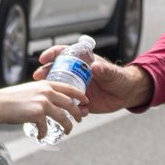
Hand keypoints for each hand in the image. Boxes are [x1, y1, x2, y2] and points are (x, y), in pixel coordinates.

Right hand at [0, 79, 86, 139]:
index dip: (80, 95)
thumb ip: (42, 93)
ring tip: (66, 132)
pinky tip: (40, 136)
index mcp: (46, 85)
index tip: (86, 101)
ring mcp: (43, 103)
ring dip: (67, 126)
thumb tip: (51, 102)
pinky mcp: (38, 114)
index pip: (69, 88)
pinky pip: (46, 127)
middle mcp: (47, 92)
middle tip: (79, 120)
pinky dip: (44, 133)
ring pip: (63, 118)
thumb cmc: (12, 98)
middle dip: (77, 113)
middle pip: (70, 104)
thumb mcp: (31, 90)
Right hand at [32, 47, 150, 113]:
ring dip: (51, 92)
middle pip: (56, 70)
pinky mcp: (79, 101)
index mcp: (82, 62)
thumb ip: (105, 70)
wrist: (126, 94)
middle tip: (37, 78)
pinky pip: (68, 103)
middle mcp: (76, 73)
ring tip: (45, 96)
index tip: (43, 59)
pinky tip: (69, 112)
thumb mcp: (112, 74)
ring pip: (59, 88)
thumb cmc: (120, 78)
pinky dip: (66, 107)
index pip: (63, 53)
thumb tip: (95, 67)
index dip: (52, 54)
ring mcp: (76, 87)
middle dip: (45, 73)